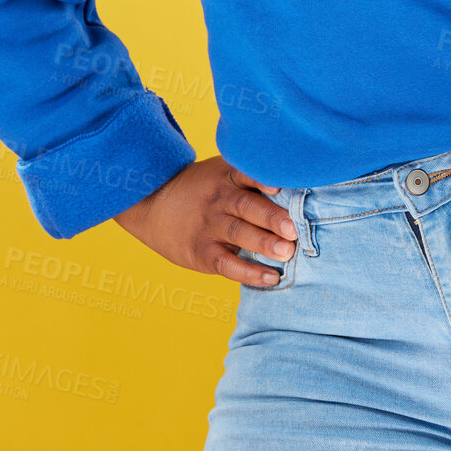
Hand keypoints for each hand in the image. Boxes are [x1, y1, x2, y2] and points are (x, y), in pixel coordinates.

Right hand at [113, 155, 296, 285]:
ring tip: (287, 252)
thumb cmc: (200, 189)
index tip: (280, 187)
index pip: (246, 174)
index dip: (262, 179)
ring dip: (264, 244)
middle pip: (246, 206)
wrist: (152, 204)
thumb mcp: (220, 173)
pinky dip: (250, 273)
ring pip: (238, 234)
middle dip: (271, 218)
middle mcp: (217, 199)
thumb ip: (250, 178)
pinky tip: (271, 278)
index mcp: (226, 177)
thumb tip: (297, 189)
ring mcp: (208, 226)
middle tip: (293, 230)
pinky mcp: (201, 251)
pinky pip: (228, 264)